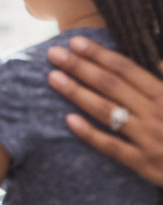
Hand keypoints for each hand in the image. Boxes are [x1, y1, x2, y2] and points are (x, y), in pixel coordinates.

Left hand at [48, 37, 162, 187]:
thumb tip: (157, 61)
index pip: (126, 69)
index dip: (99, 54)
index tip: (75, 41)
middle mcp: (156, 113)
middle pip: (110, 85)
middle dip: (80, 67)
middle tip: (53, 53)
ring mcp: (149, 138)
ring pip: (106, 111)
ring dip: (77, 93)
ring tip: (53, 77)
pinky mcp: (144, 163)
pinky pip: (112, 147)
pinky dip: (90, 133)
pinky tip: (68, 121)